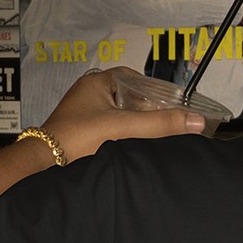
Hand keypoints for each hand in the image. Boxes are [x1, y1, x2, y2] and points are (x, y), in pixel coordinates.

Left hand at [42, 68, 204, 162]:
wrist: (44, 164)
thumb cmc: (78, 138)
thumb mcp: (124, 127)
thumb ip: (160, 124)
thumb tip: (197, 121)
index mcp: (96, 82)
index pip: (133, 78)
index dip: (153, 89)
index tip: (170, 101)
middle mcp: (88, 94)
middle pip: (127, 96)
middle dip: (146, 108)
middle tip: (165, 120)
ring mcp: (82, 114)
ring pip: (118, 113)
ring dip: (134, 123)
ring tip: (153, 134)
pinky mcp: (80, 132)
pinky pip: (108, 127)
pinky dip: (122, 134)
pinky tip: (131, 146)